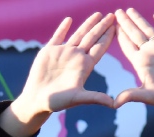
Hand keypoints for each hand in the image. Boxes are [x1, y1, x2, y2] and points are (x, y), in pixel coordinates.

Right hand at [0, 12, 114, 136]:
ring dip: (88, 24)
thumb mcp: (77, 98)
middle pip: (92, 38)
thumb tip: (114, 104)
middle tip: (113, 15)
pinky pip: (58, 36)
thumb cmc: (57, 102)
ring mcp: (63, 53)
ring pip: (78, 34)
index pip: (100, 48)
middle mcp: (76, 57)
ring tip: (98, 14)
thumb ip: (94, 98)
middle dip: (102, 26)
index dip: (108, 37)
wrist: (36, 100)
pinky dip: (63, 28)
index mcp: (85, 66)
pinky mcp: (49, 52)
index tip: (117, 27)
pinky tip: (69, 20)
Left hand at [113, 9, 153, 128]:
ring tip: (130, 10)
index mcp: (141, 62)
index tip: (110, 25)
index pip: (127, 45)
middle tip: (116, 11)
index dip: (119, 35)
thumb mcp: (148, 96)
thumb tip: (114, 104)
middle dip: (125, 23)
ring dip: (139, 20)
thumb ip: (132, 95)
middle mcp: (150, 53)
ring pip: (148, 30)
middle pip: (134, 34)